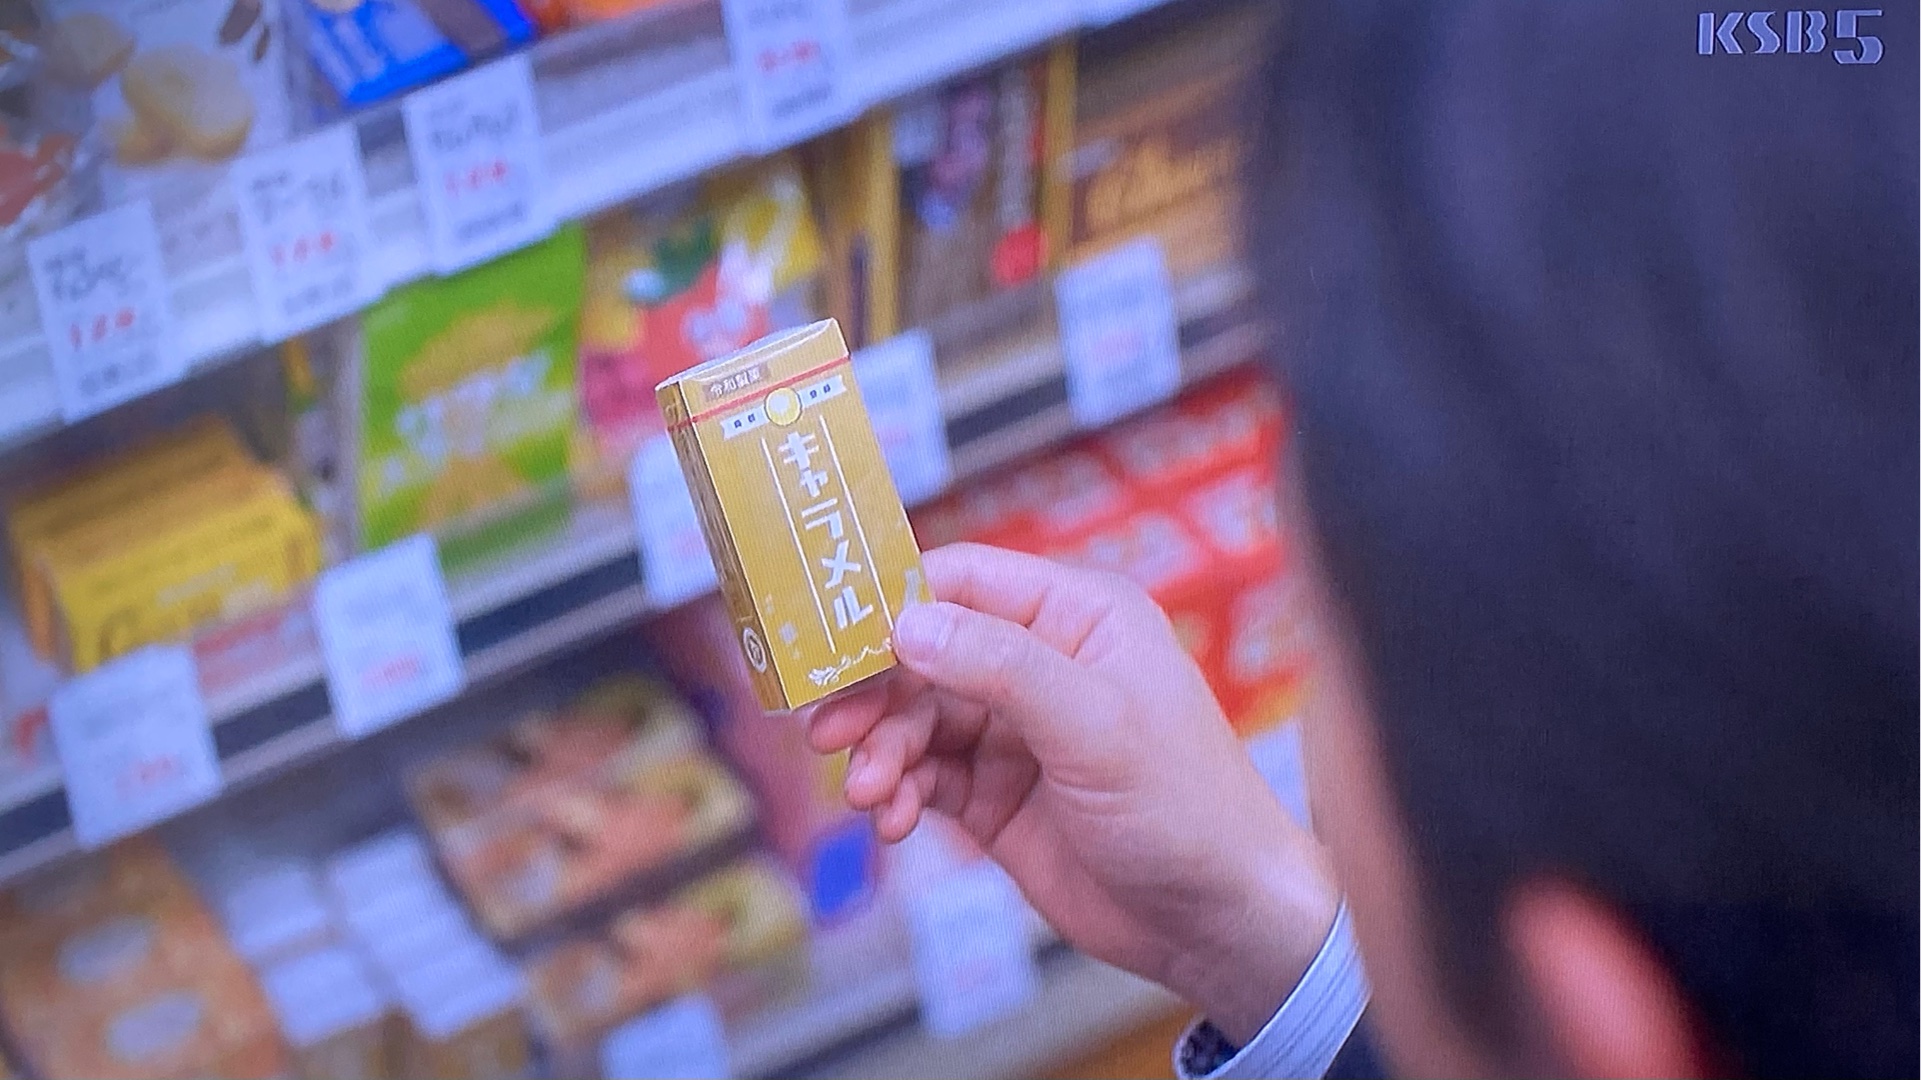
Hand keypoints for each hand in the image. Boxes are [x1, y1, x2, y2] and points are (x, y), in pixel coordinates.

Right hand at [806, 543, 1339, 1041]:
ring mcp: (1013, 731)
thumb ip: (1001, 666)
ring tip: (869, 793)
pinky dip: (896, 792)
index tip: (832, 637)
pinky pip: (922, 776)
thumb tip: (906, 623)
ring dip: (880, 751)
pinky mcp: (994, 795)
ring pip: (914, 719)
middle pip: (923, 652)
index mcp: (1077, 616)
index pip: (963, 580)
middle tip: (829, 731)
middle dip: (874, 692)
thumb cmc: (1186, 806)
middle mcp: (1040, 663)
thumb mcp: (1095, 724)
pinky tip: (891, 818)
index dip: (894, 602)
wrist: (1216, 922)